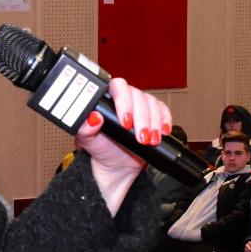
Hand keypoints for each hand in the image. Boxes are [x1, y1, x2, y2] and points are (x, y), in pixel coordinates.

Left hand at [77, 77, 170, 214]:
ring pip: (152, 104)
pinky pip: (163, 110)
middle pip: (138, 96)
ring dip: (154, 123)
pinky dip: (165, 121)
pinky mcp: (154, 114)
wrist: (115, 164)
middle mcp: (126, 98)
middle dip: (142, 118)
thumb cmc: (101, 148)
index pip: (118, 87)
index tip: (126, 122)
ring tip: (150, 140)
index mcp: (107, 98)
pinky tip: (163, 132)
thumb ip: (85, 128)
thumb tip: (93, 118)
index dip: (124, 101)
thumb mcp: (88, 140)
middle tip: (140, 137)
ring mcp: (141, 105)